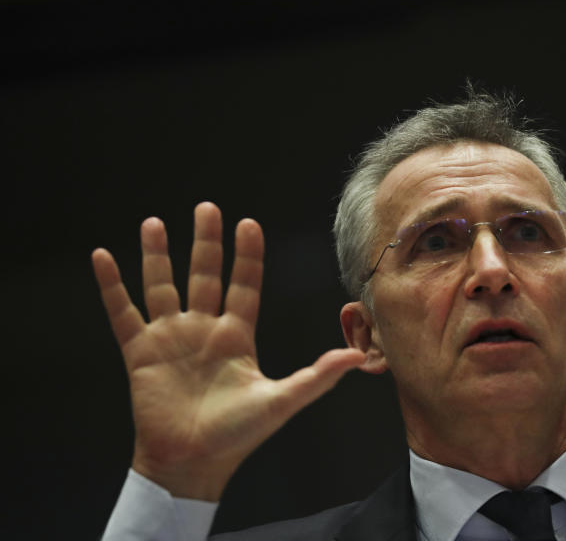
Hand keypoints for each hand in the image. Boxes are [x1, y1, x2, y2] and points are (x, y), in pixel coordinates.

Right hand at [92, 202, 364, 499]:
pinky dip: (112, 286)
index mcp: (236, 336)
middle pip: (203, 275)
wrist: (193, 463)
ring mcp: (170, 338)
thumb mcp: (280, 401)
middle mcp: (203, 330)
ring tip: (154, 223)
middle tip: (207, 208)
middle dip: (205, 242)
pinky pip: (122, 313)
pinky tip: (103, 257)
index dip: (246, 256)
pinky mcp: (140, 352)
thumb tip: (357, 357)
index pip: (243, 285)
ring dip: (157, 255)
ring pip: (162, 286)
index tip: (248, 224)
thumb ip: (317, 376)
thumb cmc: (237, 436)